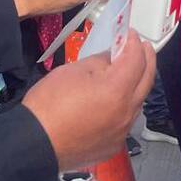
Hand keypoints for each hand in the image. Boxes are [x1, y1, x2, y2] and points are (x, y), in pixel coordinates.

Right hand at [22, 33, 155, 170]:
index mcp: (117, 90)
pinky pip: (126, 121)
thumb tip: (112, 58)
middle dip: (146, 60)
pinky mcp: (114, 145)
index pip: (136, 60)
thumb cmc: (49, 104)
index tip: (131, 35)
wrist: (33, 144)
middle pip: (146, 80)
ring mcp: (122, 131)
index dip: (134, 44)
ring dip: (136, 85)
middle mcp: (127, 112)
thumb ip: (99, 61)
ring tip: (129, 72)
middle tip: (143, 48)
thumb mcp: (72, 71)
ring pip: (138, 102)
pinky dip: (124, 107)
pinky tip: (114, 102)